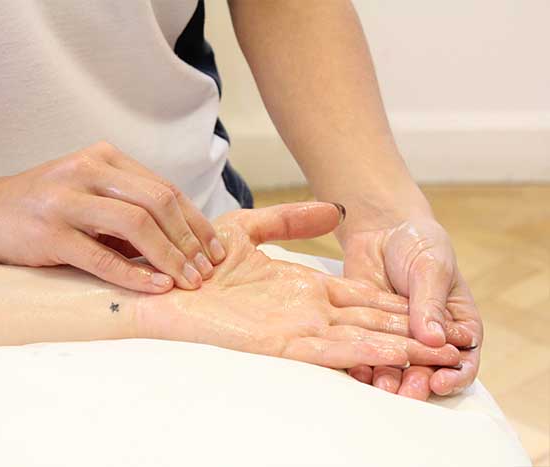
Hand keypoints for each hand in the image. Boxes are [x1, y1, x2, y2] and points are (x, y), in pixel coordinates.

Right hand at [0, 141, 225, 292]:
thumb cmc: (41, 208)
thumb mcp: (88, 194)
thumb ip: (128, 208)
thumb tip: (182, 242)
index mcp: (103, 158)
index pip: (165, 189)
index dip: (196, 222)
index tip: (214, 250)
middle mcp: (87, 171)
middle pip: (158, 202)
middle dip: (190, 240)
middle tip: (206, 270)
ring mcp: (66, 200)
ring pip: (137, 224)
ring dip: (170, 257)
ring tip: (188, 281)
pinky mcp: (50, 233)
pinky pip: (102, 256)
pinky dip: (134, 273)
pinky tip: (156, 287)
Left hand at [136, 203, 461, 370]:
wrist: (160, 278)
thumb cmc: (197, 257)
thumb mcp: (248, 228)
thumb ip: (289, 219)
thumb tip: (332, 208)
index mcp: (305, 288)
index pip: (364, 299)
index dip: (397, 307)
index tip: (431, 311)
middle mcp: (308, 312)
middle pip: (371, 325)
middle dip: (410, 336)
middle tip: (454, 346)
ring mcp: (296, 329)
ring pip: (359, 341)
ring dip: (398, 349)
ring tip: (439, 355)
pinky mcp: (279, 343)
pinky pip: (329, 352)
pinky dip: (362, 356)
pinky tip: (391, 357)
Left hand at [342, 218, 482, 399]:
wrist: (381, 230)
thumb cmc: (418, 245)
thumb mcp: (431, 268)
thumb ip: (431, 302)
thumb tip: (435, 339)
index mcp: (458, 325)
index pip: (463, 358)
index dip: (455, 375)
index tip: (441, 381)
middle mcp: (430, 338)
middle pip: (428, 370)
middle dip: (418, 385)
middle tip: (406, 392)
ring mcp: (398, 338)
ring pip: (397, 368)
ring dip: (390, 381)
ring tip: (381, 388)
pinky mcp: (368, 333)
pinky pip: (367, 354)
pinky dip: (363, 365)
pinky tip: (356, 370)